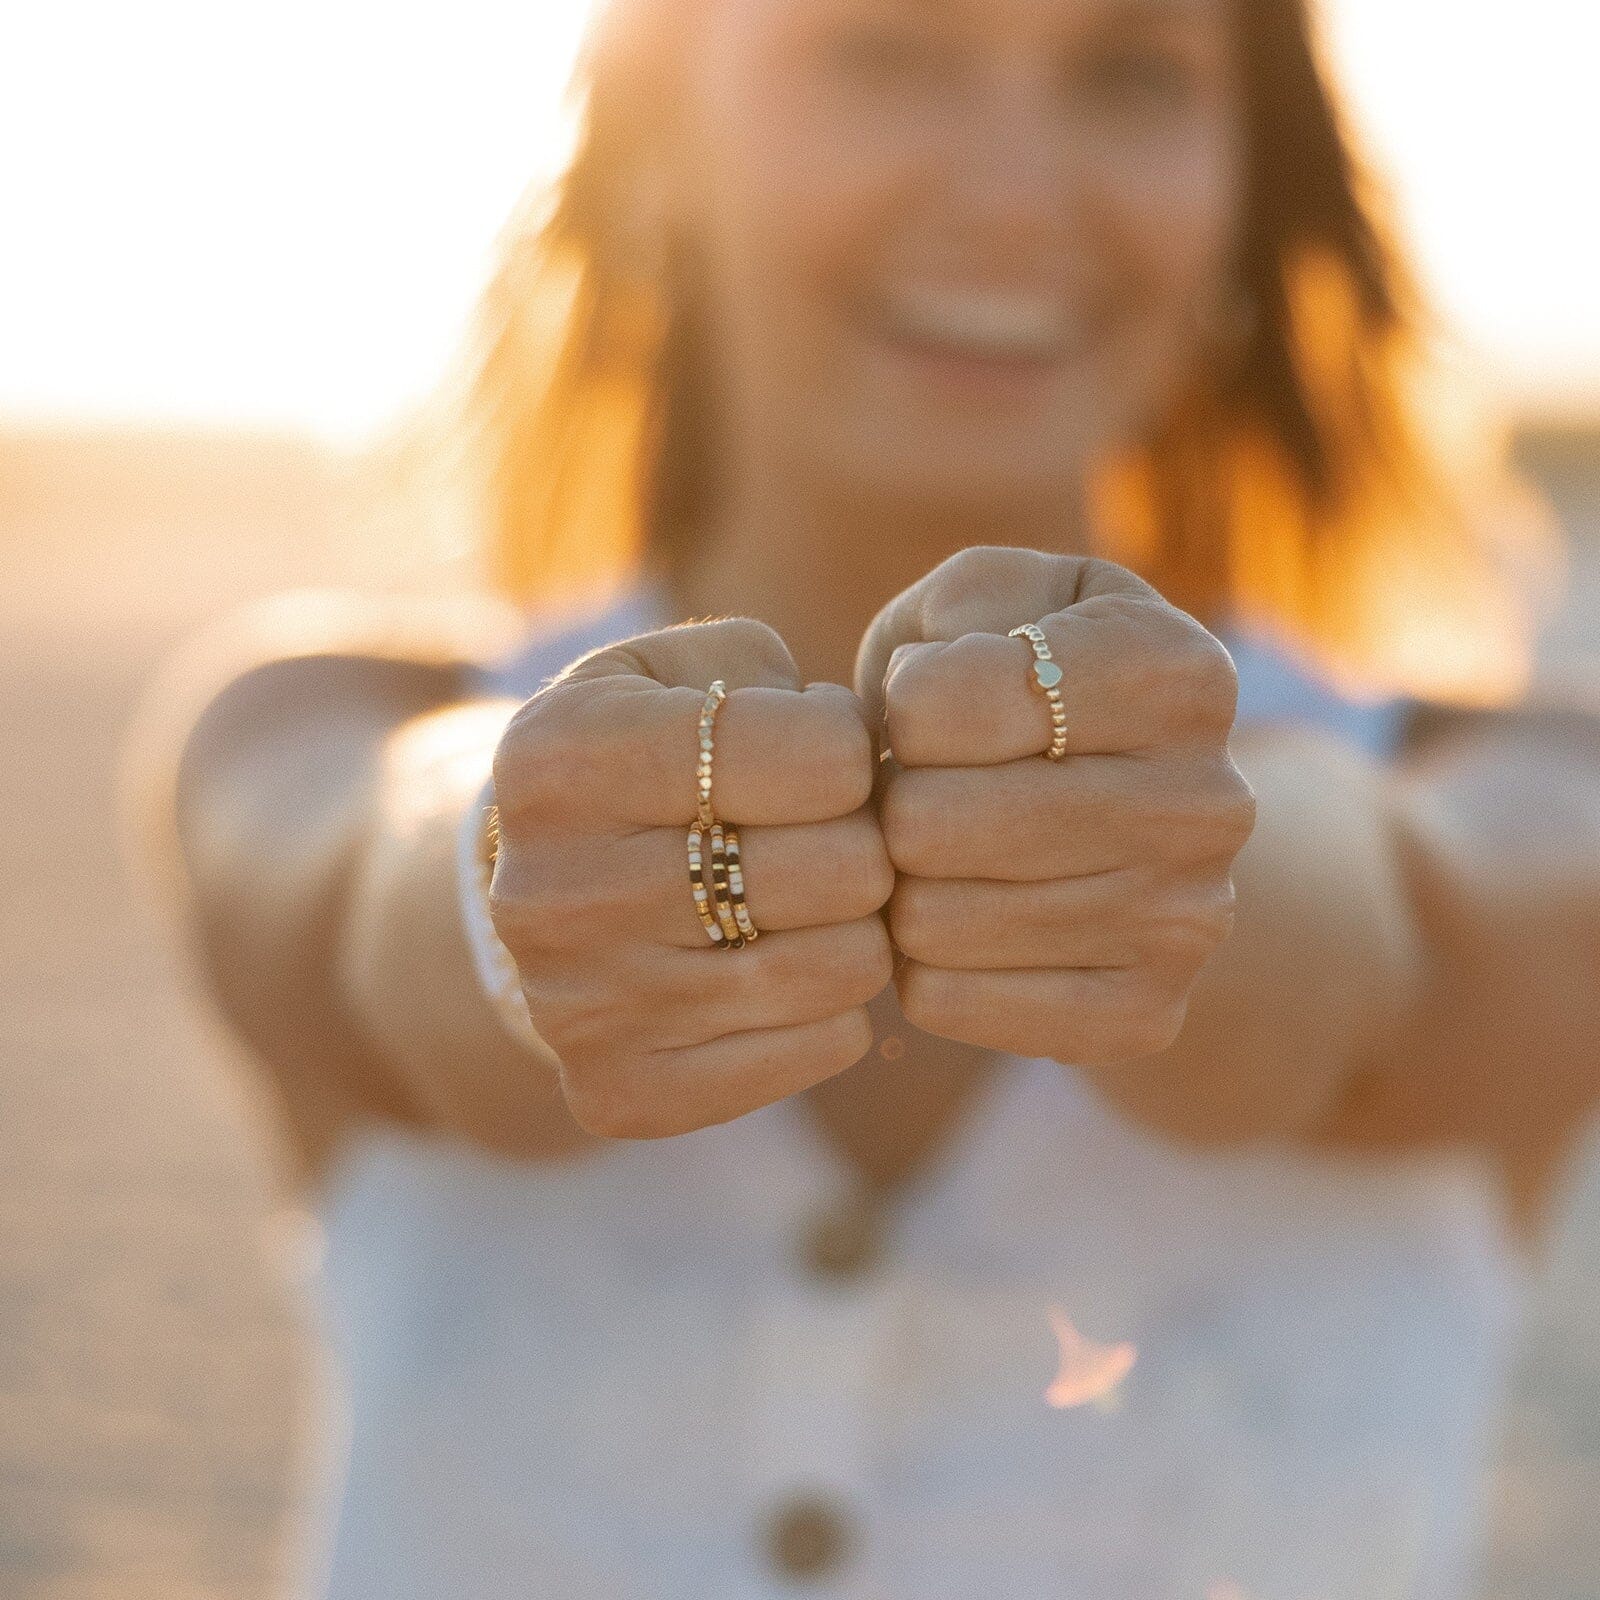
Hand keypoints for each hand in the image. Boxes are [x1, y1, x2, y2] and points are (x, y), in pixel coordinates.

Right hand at [490, 618, 893, 1137]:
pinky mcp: (623, 1091)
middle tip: (831, 833)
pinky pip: (824, 1047)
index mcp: (566, 758)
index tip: (820, 752)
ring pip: (842, 968)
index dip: (848, 747)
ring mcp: (585, 1006)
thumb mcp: (670, 671)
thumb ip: (761, 671)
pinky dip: (833, 1005)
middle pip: (841, 871)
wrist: (540, 892)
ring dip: (858, 926)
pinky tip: (783, 967)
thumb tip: (851, 749)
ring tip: (813, 899)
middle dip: (862, 841)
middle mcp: (559, 890)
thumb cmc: (641, 759)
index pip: (817, 757)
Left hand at [854, 546, 1254, 1063]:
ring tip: (941, 855)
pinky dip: (921, 966)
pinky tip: (962, 923)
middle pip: (928, 823)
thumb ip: (954, 610)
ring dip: (901, 886)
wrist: (1118, 805)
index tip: (926, 708)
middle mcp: (1207, 802)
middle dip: (894, 803)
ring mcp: (1187, 921)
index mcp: (1178, 672)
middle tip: (921, 793)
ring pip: (928, 921)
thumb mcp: (993, 597)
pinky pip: (944, 1002)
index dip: (899, 707)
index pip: (941, 706)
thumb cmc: (1019, 680)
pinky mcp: (1145, 1014)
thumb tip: (924, 698)